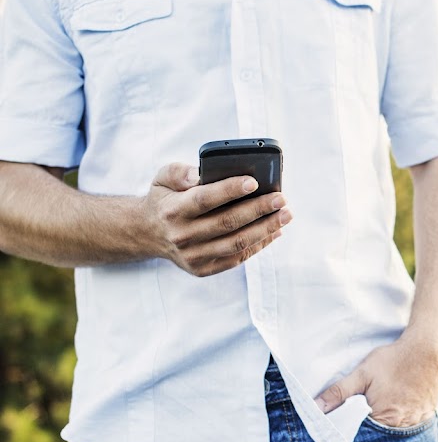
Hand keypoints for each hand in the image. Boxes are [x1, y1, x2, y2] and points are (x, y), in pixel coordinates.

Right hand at [142, 162, 291, 276]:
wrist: (148, 233)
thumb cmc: (165, 199)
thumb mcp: (163, 178)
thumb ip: (182, 172)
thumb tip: (202, 173)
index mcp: (173, 210)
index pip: (204, 199)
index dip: (230, 190)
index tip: (255, 182)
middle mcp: (182, 235)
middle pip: (226, 223)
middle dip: (258, 210)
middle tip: (282, 199)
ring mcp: (193, 256)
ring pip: (236, 244)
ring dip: (265, 229)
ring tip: (285, 215)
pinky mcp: (203, 269)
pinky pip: (237, 258)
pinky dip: (259, 245)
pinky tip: (275, 231)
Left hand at [315, 336, 437, 427]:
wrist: (427, 349)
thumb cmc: (393, 360)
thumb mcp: (362, 373)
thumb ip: (338, 392)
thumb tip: (315, 408)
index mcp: (383, 419)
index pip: (363, 437)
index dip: (354, 433)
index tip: (346, 429)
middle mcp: (402, 426)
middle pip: (381, 438)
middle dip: (370, 433)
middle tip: (364, 420)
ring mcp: (417, 421)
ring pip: (397, 434)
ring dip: (387, 428)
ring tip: (381, 413)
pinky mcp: (427, 414)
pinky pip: (412, 425)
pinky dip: (403, 422)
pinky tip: (398, 410)